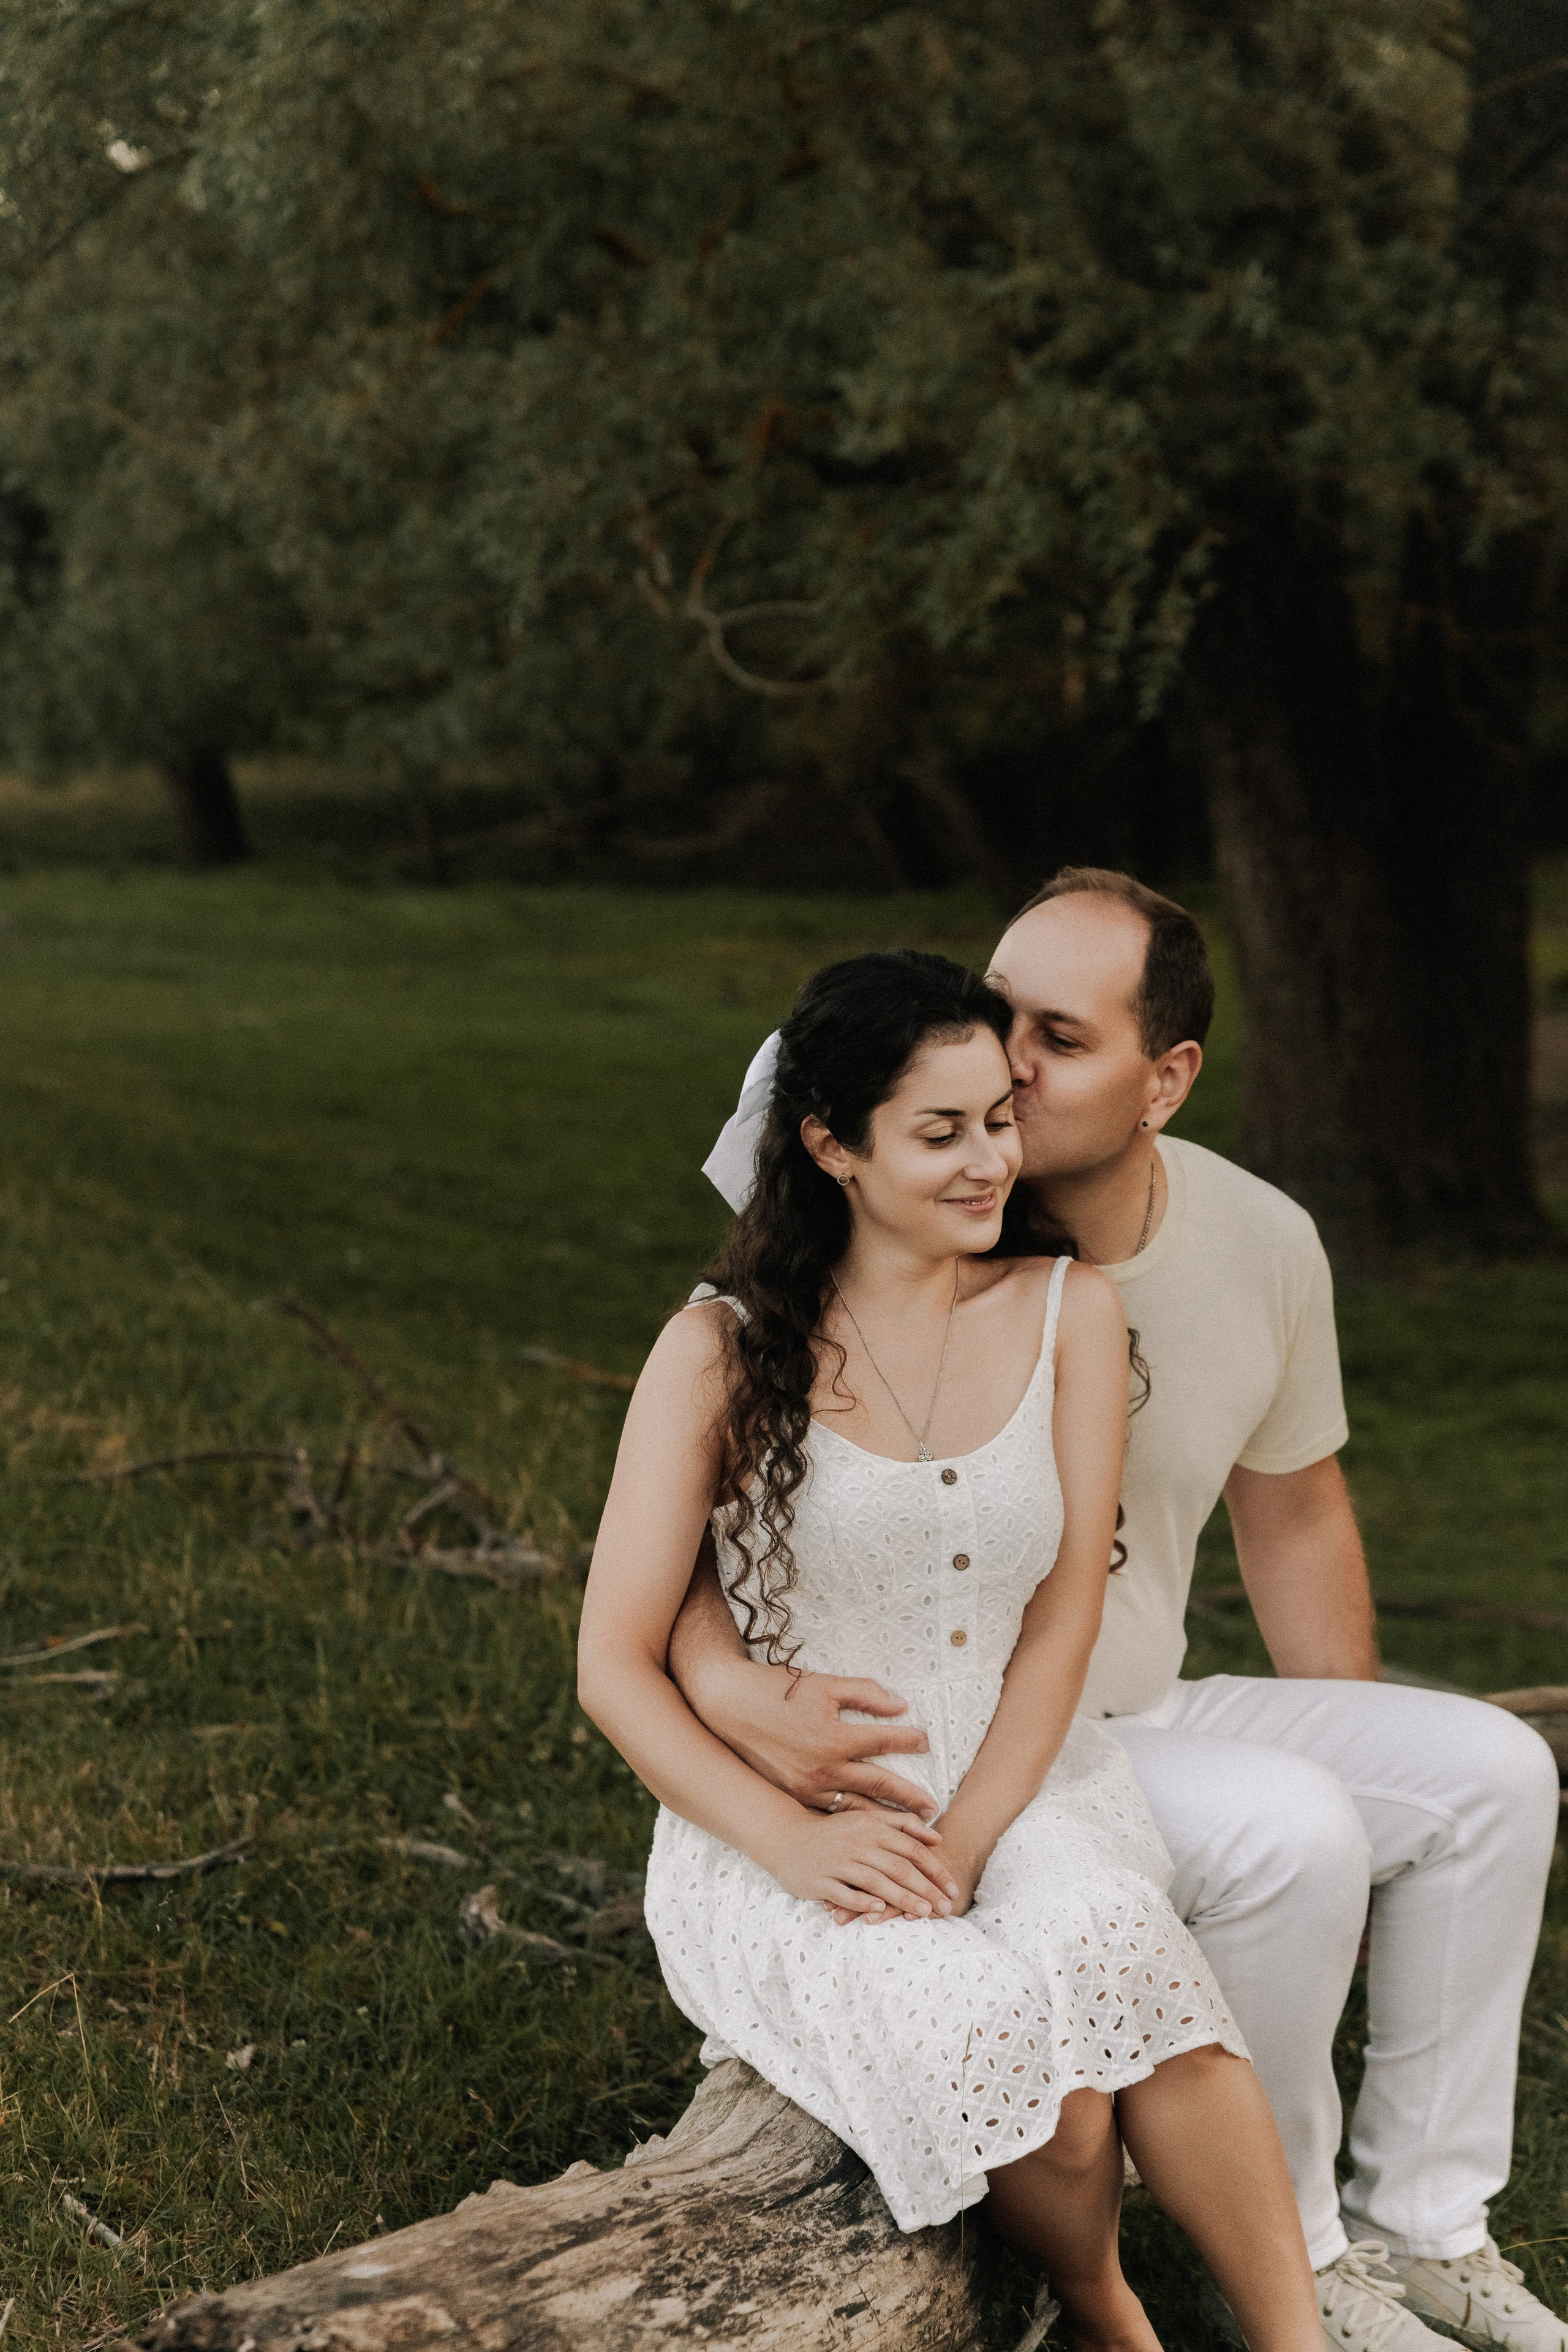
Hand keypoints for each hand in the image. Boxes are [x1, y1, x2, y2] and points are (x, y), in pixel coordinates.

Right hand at [686, 1655, 937, 1816]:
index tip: (926, 1742)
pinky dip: (853, 1825)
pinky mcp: (794, 1796)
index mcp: (834, 1738)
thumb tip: (899, 1705)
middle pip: (878, 1787)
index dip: (909, 1741)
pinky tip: (868, 1834)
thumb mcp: (825, 1683)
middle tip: (932, 1810)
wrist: (728, 1707)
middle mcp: (824, 1769)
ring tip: (909, 1830)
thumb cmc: (777, 1690)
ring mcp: (807, 1787)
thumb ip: (865, 1693)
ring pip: (856, 1810)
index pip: (883, 1742)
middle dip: (908, 1799)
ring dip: (886, 1821)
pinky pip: (830, 1815)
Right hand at [758, 1802, 959, 1923]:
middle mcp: (856, 1842)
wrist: (785, 1838)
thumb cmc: (834, 1832)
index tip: (953, 1888)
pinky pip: (845, 1895)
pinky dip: (864, 1904)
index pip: (910, 1848)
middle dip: (925, 1889)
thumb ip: (901, 1824)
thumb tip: (937, 1837)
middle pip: (898, 1867)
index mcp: (870, 1826)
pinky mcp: (819, 1880)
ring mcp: (837, 1862)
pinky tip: (881, 1913)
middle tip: (945, 1908)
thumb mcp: (866, 1819)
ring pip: (876, 1882)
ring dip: (902, 1899)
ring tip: (924, 1913)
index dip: (934, 1869)